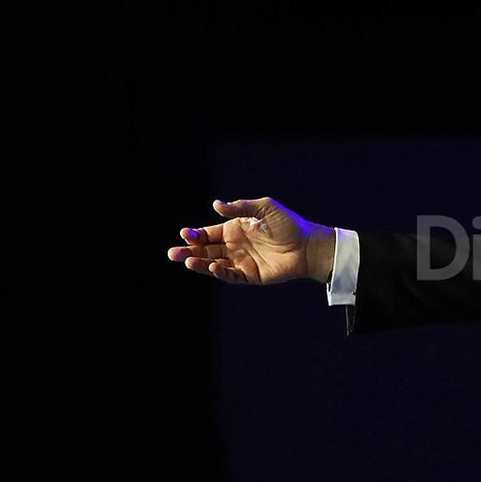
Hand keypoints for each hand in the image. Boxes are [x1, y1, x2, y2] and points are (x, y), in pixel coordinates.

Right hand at [166, 197, 334, 284]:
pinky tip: (212, 267)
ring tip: (188, 261)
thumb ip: (240, 207)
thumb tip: (216, 205)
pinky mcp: (250, 276)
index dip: (195, 235)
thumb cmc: (288, 224)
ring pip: (213, 264)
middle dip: (188, 251)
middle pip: (205, 250)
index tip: (185, 234)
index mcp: (234, 229)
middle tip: (173, 253)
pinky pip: (230, 276)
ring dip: (200, 263)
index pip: (208, 234)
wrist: (307, 245)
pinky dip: (219, 273)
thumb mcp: (263, 208)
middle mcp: (234, 246)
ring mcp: (241, 262)